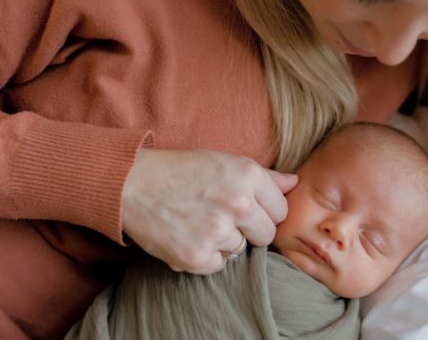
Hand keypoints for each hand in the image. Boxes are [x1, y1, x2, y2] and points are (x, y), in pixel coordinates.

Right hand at [121, 148, 297, 273]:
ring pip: (241, 250)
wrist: (132, 184)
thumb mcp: (225, 161)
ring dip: (225, 241)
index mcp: (248, 176)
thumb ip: (265, 176)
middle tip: (223, 216)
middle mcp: (238, 204)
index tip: (245, 207)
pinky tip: (190, 235)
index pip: (281, 209)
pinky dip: (206, 256)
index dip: (264, 209)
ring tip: (201, 222)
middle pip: (267, 234)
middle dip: (250, 229)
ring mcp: (218, 232)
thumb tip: (294, 183)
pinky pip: (219, 265)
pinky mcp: (197, 256)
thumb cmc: (180, 170)